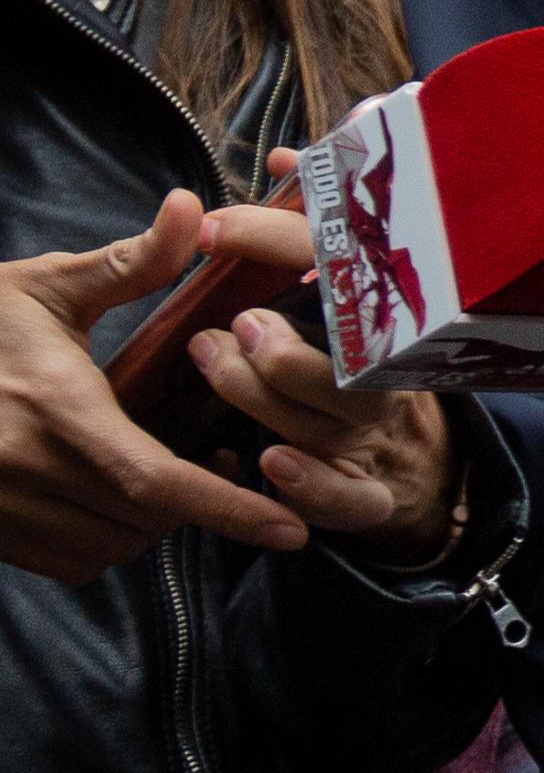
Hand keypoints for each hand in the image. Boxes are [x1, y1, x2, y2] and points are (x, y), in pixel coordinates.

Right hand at [0, 194, 317, 576]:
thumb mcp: (48, 286)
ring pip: (110, 548)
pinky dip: (102, 543)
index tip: (288, 528)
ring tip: (156, 476)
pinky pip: (70, 562)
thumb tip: (196, 209)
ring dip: (147, 525)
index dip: (227, 508)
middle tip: (212, 462)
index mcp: (53, 405)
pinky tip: (105, 498)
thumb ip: (132, 262)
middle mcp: (20, 464)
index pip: (154, 477)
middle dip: (193, 501)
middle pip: (143, 518)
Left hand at [186, 152, 455, 558]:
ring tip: (217, 363)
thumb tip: (285, 158)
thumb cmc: (361, 355)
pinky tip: (270, 465)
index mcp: (388, 317)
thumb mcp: (343, 284)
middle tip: (236, 325)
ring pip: (332, 425)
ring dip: (270, 397)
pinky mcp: (369, 494)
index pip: (341, 269)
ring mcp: (377, 437)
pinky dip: (313, 486)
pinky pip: (351, 499)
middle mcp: (390, 376)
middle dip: (286, 341)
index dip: (276, 242)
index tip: (213, 229)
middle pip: (350, 364)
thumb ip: (310, 225)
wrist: (416, 459)